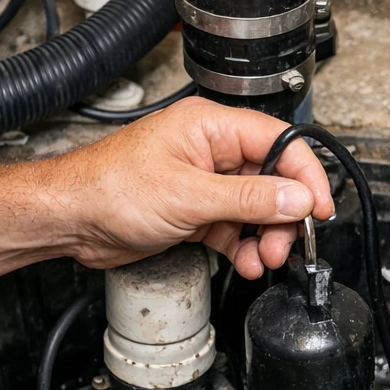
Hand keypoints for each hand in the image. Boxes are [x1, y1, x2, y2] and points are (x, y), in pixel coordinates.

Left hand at [38, 97, 335, 277]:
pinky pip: (232, 227)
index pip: (279, 141)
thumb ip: (248, 199)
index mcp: (210, 127)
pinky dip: (242, 246)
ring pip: (254, 208)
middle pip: (271, 179)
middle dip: (282, 215)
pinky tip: (246, 262)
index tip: (318, 207)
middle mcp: (209, 151)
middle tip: (284, 243)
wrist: (70, 219)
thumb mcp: (189, 196)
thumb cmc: (109, 188)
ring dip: (264, 236)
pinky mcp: (192, 212)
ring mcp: (201, 182)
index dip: (305, 174)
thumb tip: (296, 198)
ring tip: (263, 258)